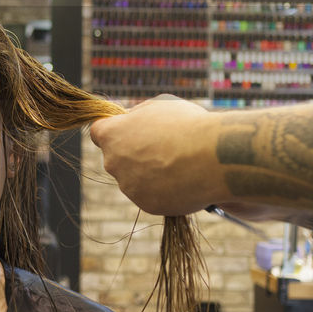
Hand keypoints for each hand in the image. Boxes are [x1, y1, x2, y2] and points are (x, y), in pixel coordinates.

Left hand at [89, 94, 225, 214]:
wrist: (213, 158)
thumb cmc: (187, 125)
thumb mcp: (159, 106)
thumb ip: (138, 115)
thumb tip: (131, 119)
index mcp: (112, 135)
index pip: (99, 132)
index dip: (114, 130)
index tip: (128, 130)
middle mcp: (113, 163)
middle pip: (117, 157)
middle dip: (134, 153)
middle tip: (162, 148)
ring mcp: (129, 187)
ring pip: (134, 178)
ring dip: (150, 173)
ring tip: (179, 163)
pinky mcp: (146, 205)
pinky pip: (151, 195)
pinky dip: (163, 190)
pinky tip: (183, 180)